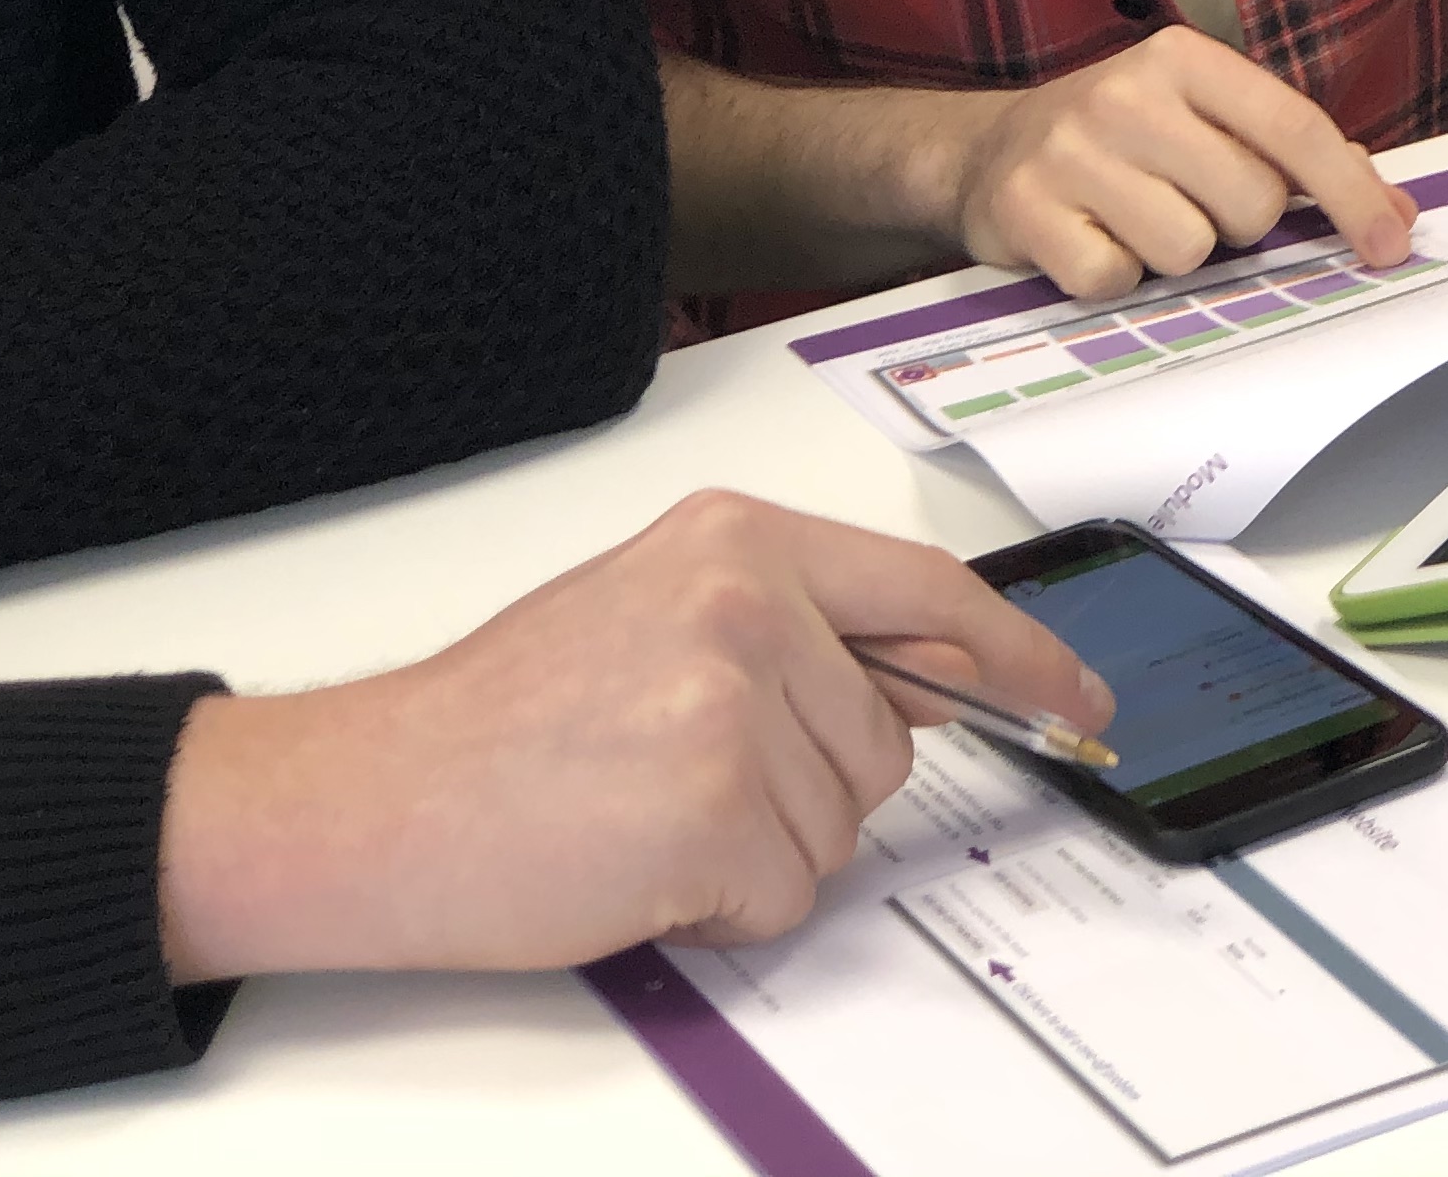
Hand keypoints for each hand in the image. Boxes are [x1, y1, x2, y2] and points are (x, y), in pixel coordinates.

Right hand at [155, 490, 1113, 977]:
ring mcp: (734, 702)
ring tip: (641, 811)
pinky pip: (786, 895)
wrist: (368, 796)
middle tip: (677, 777)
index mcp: (738, 540)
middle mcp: (749, 601)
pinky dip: (722, 906)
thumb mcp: (657, 614)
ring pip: (840, 824)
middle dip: (808, 786)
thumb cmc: (500, 721)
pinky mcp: (711, 807)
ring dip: (756, 848)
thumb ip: (794, 626)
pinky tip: (633, 862)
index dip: (1020, 659)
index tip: (1078, 700)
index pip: (929, 595)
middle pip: (884, 739)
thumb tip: (934, 682)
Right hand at [936, 27, 1416, 296]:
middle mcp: (1125, 93)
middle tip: (1191, 206)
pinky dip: (1115, 279)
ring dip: (1171, 255)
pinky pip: (1117, 281)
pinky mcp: (1027, 211)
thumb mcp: (1203, 121)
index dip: (1352, 192)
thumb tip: (1396, 213)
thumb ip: (1296, 158)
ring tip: (1133, 221)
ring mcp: (1070, 152)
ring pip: (1187, 249)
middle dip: (1238, 225)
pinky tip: (1090, 241)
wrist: (986, 153)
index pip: (1293, 125)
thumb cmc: (1123, 142)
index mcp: (1182, 58)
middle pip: (1249, 202)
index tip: (1392, 244)